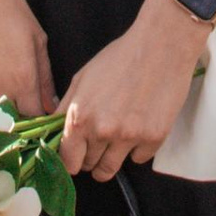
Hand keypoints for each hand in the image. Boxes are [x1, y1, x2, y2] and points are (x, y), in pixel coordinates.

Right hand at [0, 0, 52, 119]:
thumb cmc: (6, 7)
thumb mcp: (36, 38)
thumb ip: (44, 76)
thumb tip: (51, 105)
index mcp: (22, 78)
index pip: (34, 117)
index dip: (39, 119)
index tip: (39, 115)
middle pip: (11, 122)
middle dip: (18, 120)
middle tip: (19, 110)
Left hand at [61, 0, 205, 181]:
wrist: (161, 46)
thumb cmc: (121, 57)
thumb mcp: (83, 78)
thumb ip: (66, 108)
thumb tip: (54, 132)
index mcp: (79, 117)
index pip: (67, 161)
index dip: (71, 159)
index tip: (77, 155)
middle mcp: (102, 131)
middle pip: (89, 166)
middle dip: (91, 157)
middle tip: (100, 141)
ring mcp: (129, 137)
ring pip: (111, 169)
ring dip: (111, 159)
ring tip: (117, 140)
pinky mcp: (154, 138)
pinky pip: (139, 158)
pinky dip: (138, 148)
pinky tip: (140, 127)